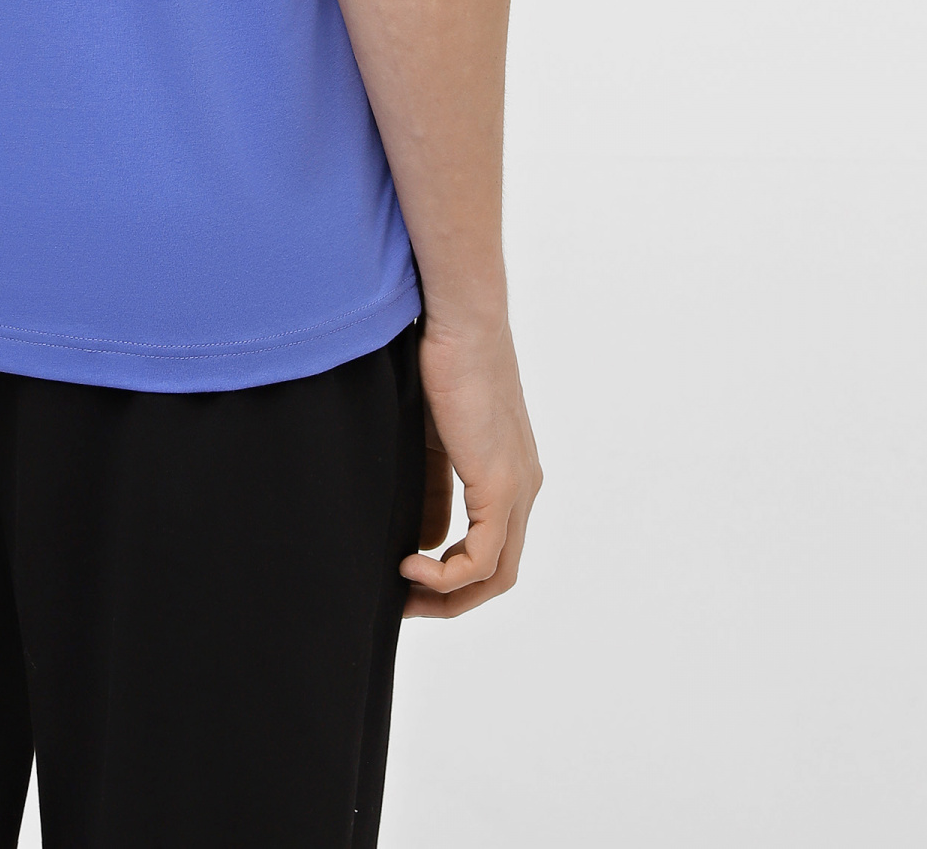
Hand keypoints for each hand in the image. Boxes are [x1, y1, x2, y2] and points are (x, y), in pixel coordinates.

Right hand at [401, 315, 541, 618]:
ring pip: (495, 575)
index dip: (450, 577)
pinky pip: (480, 559)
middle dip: (450, 600)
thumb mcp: (432, 438)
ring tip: (403, 592)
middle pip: (497, 574)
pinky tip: (408, 564)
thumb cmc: (441, 363)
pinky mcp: (500, 485)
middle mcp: (523, 488)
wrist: (460, 322)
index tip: (406, 582)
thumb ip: (433, 488)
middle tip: (403, 604)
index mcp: (509, 474)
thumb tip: (425, 542)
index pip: (490, 549)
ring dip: (448, 597)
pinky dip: (445, 576)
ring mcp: (516, 489)